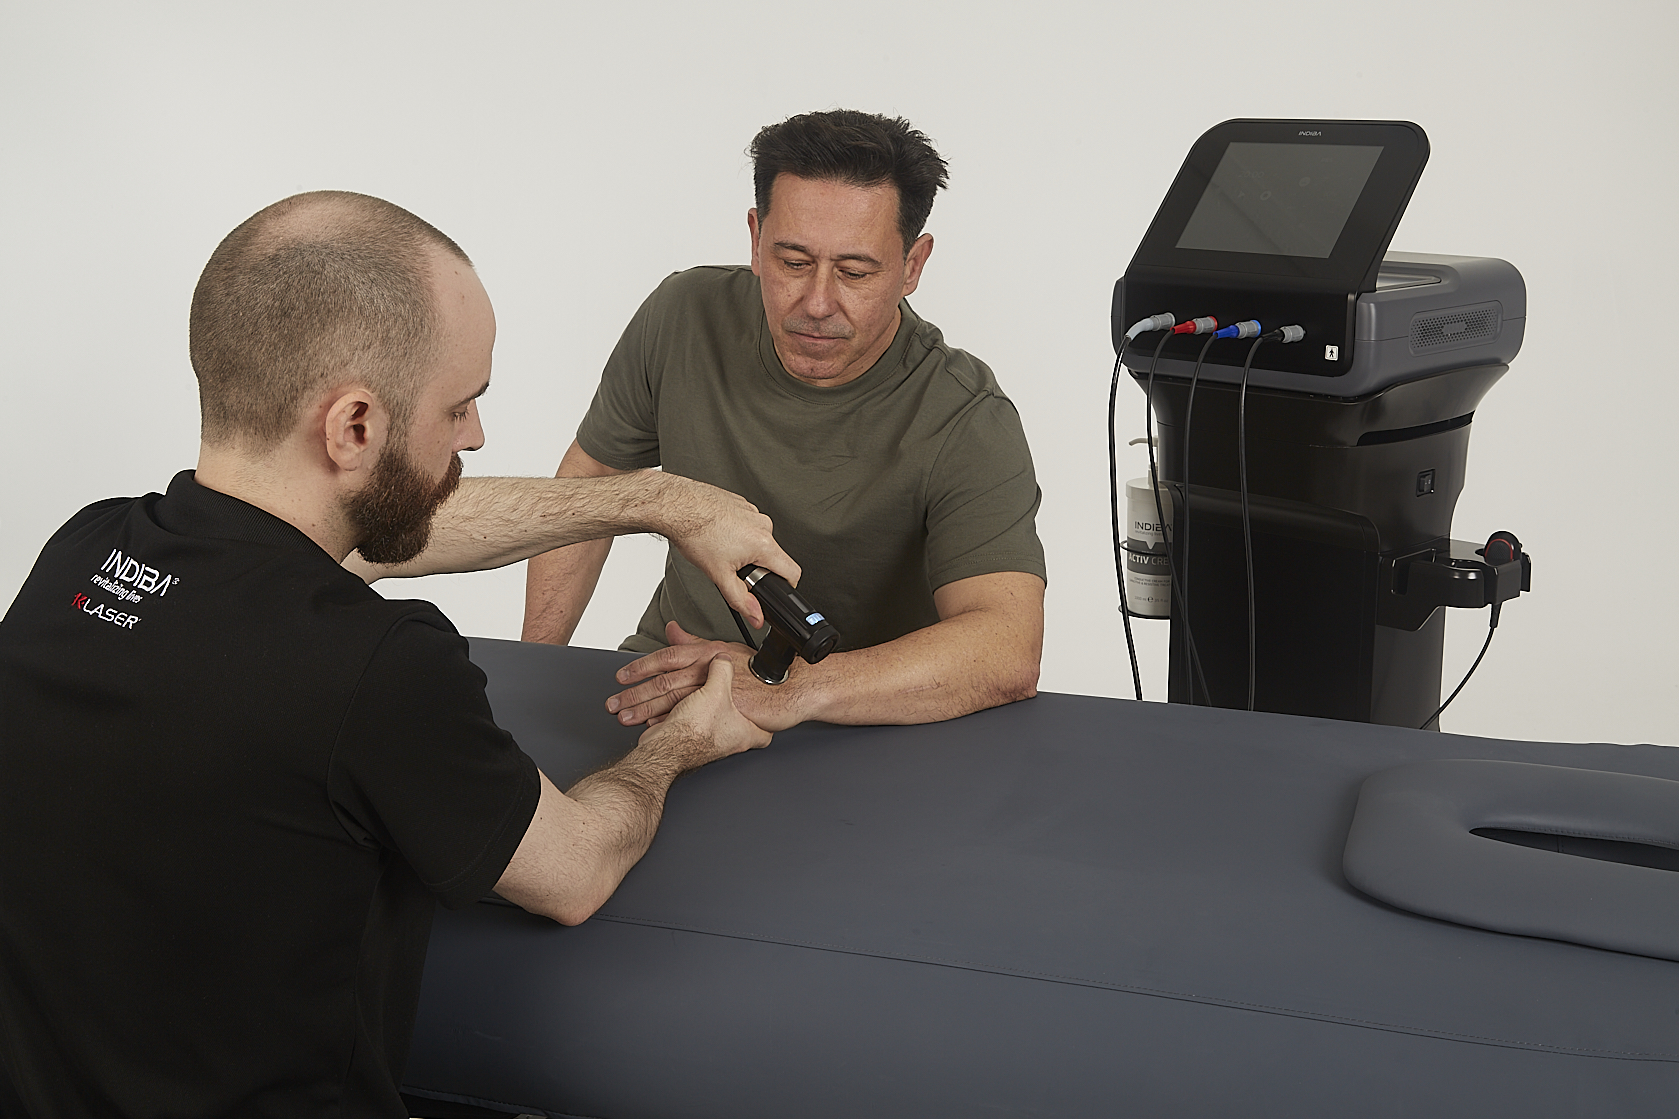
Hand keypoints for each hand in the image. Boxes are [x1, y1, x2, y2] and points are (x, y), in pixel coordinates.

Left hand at [608, 621, 811, 731]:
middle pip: (663, 680)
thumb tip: (673, 630)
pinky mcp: (725, 708)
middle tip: (614, 703)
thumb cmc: (762, 674)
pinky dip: (669, 724)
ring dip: (645, 709)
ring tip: (625, 717)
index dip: (641, 667)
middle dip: (635, 693)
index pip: (667, 656)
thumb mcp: (727, 651)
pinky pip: (691, 718)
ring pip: (672, 699)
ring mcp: (717, 689)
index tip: (622, 676)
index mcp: (708, 652)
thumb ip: (696, 643)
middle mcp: (709, 667)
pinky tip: (652, 729)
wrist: (792, 688)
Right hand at [635, 656, 771, 770]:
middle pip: (744, 727)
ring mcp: (711, 742)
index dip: (771, 723)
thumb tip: (724, 657)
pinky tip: (688, 707)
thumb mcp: (716, 690)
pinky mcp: (691, 740)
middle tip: (746, 702)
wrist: (666, 747)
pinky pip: (697, 725)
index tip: (770, 710)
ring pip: (719, 726)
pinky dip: (694, 715)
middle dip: (742, 713)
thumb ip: (723, 670)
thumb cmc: (695, 730)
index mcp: (743, 733)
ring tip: (715, 702)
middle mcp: (729, 740)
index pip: (768, 733)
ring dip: (715, 714)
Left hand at [652, 475, 800, 629]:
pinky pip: (747, 524)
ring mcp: (753, 512)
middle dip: (758, 566)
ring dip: (746, 547)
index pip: (792, 572)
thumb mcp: (719, 575)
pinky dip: (737, 531)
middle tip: (734, 567)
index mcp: (763, 543)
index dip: (785, 586)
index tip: (774, 589)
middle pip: (773, 555)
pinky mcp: (742, 504)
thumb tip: (755, 615)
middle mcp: (762, 525)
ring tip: (722, 547)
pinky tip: (719, 533)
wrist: (679, 506)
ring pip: (759, 539)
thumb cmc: (695, 533)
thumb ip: (740, 599)